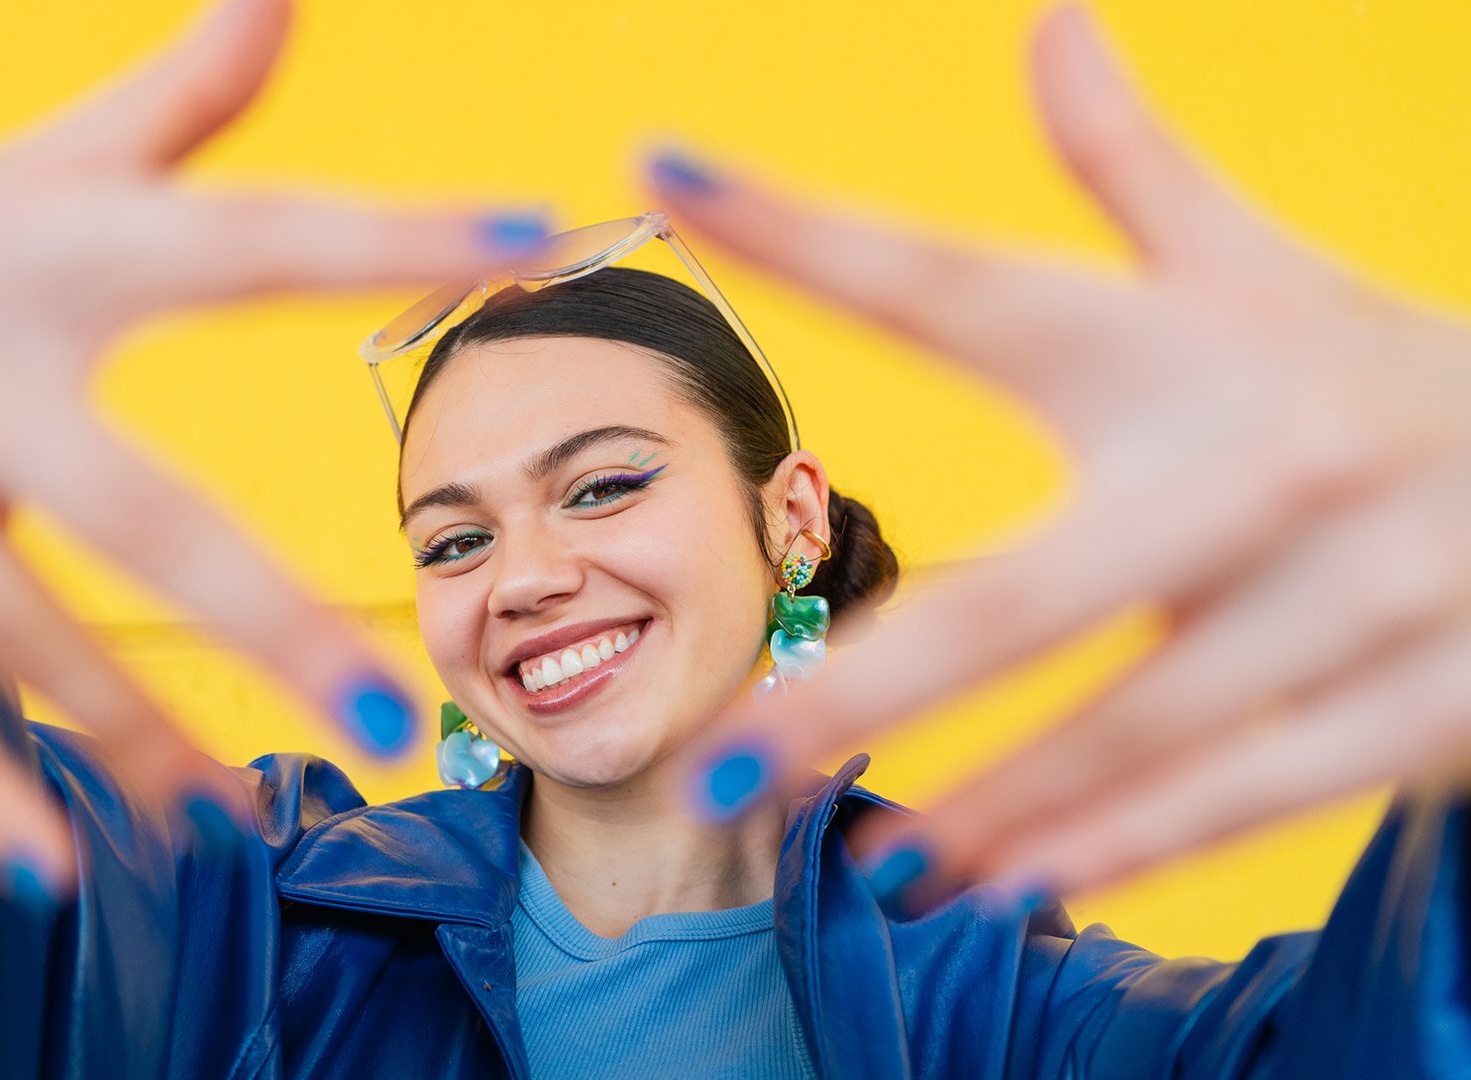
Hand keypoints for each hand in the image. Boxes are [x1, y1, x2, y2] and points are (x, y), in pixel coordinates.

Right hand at [0, 0, 543, 900]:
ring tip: (237, 824)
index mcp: (27, 242)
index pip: (236, 234)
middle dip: (264, 619)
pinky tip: (49, 865)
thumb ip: (168, 110)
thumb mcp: (12, 172)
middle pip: (133, 505)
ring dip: (138, 739)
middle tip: (390, 711)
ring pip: (16, 632)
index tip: (530, 235)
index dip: (385, 235)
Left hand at [652, 4, 1470, 904]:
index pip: (963, 281)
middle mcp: (1264, 467)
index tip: (671, 164)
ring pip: (1129, 731)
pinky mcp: (1426, 705)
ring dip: (986, 807)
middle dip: (867, 690)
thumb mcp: (1261, 273)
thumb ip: (1138, 171)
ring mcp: (1354, 599)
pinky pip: (1244, 796)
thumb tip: (1051, 24)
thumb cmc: (1368, 371)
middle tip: (727, 760)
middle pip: (1024, 596)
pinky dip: (1120, 845)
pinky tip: (1009, 885)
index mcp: (1188, 344)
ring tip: (868, 862)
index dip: (810, 230)